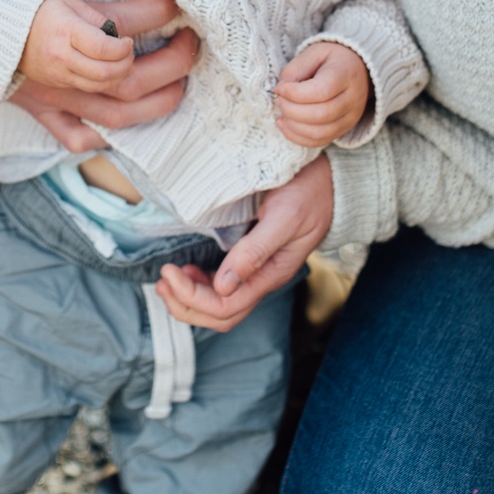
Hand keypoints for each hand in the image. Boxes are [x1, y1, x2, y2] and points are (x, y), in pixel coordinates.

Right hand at [0, 0, 198, 144]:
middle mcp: (59, 65)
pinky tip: (129, 120)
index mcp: (56, 23)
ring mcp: (52, 91)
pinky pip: (75, 134)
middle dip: (171, 62)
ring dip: (156, 102)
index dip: (156, 14)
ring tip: (180, 82)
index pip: (120, 31)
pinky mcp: (41, 106)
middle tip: (192, 39)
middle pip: (126, 77)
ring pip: (115, 113)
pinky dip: (104, 137)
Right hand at [20, 0, 143, 90]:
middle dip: (125, 65)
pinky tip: (108, 71)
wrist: (8, 30)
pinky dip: (102, 83)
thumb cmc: (46, 12)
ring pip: (97, 86)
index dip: (123, 48)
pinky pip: (86, 90)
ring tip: (120, 63)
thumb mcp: (73, 4)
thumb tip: (122, 36)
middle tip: (128, 54)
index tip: (127, 41)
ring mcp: (56, 74)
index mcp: (66, 31)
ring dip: (117, 77)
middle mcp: (60, 56)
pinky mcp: (56, 85)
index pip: (103, 47)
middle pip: (104, 72)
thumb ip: (98, 19)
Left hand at [155, 155, 332, 330]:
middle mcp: (263, 279)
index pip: (226, 307)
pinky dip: (198, 285)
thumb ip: (255, 251)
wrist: (330, 178)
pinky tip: (187, 270)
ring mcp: (257, 271)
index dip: (193, 297)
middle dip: (186, 305)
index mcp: (271, 274)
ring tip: (167, 279)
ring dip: (190, 299)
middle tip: (163, 280)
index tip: (170, 271)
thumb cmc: (310, 193)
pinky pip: (222, 286)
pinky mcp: (251, 257)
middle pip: (221, 314)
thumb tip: (223, 286)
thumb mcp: (284, 218)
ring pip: (220, 305)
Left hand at [274, 41, 371, 147]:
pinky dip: (298, 137)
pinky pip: (320, 141)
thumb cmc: (331, 59)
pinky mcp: (343, 130)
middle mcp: (352, 100)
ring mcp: (350, 118)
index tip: (279, 89)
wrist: (358, 69)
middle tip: (279, 100)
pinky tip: (285, 125)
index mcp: (346, 75)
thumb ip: (296, 68)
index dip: (294, 94)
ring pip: (320, 133)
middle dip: (292, 110)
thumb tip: (281, 90)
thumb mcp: (314, 52)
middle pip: (321, 115)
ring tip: (281, 113)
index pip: (321, 92)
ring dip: (293, 126)